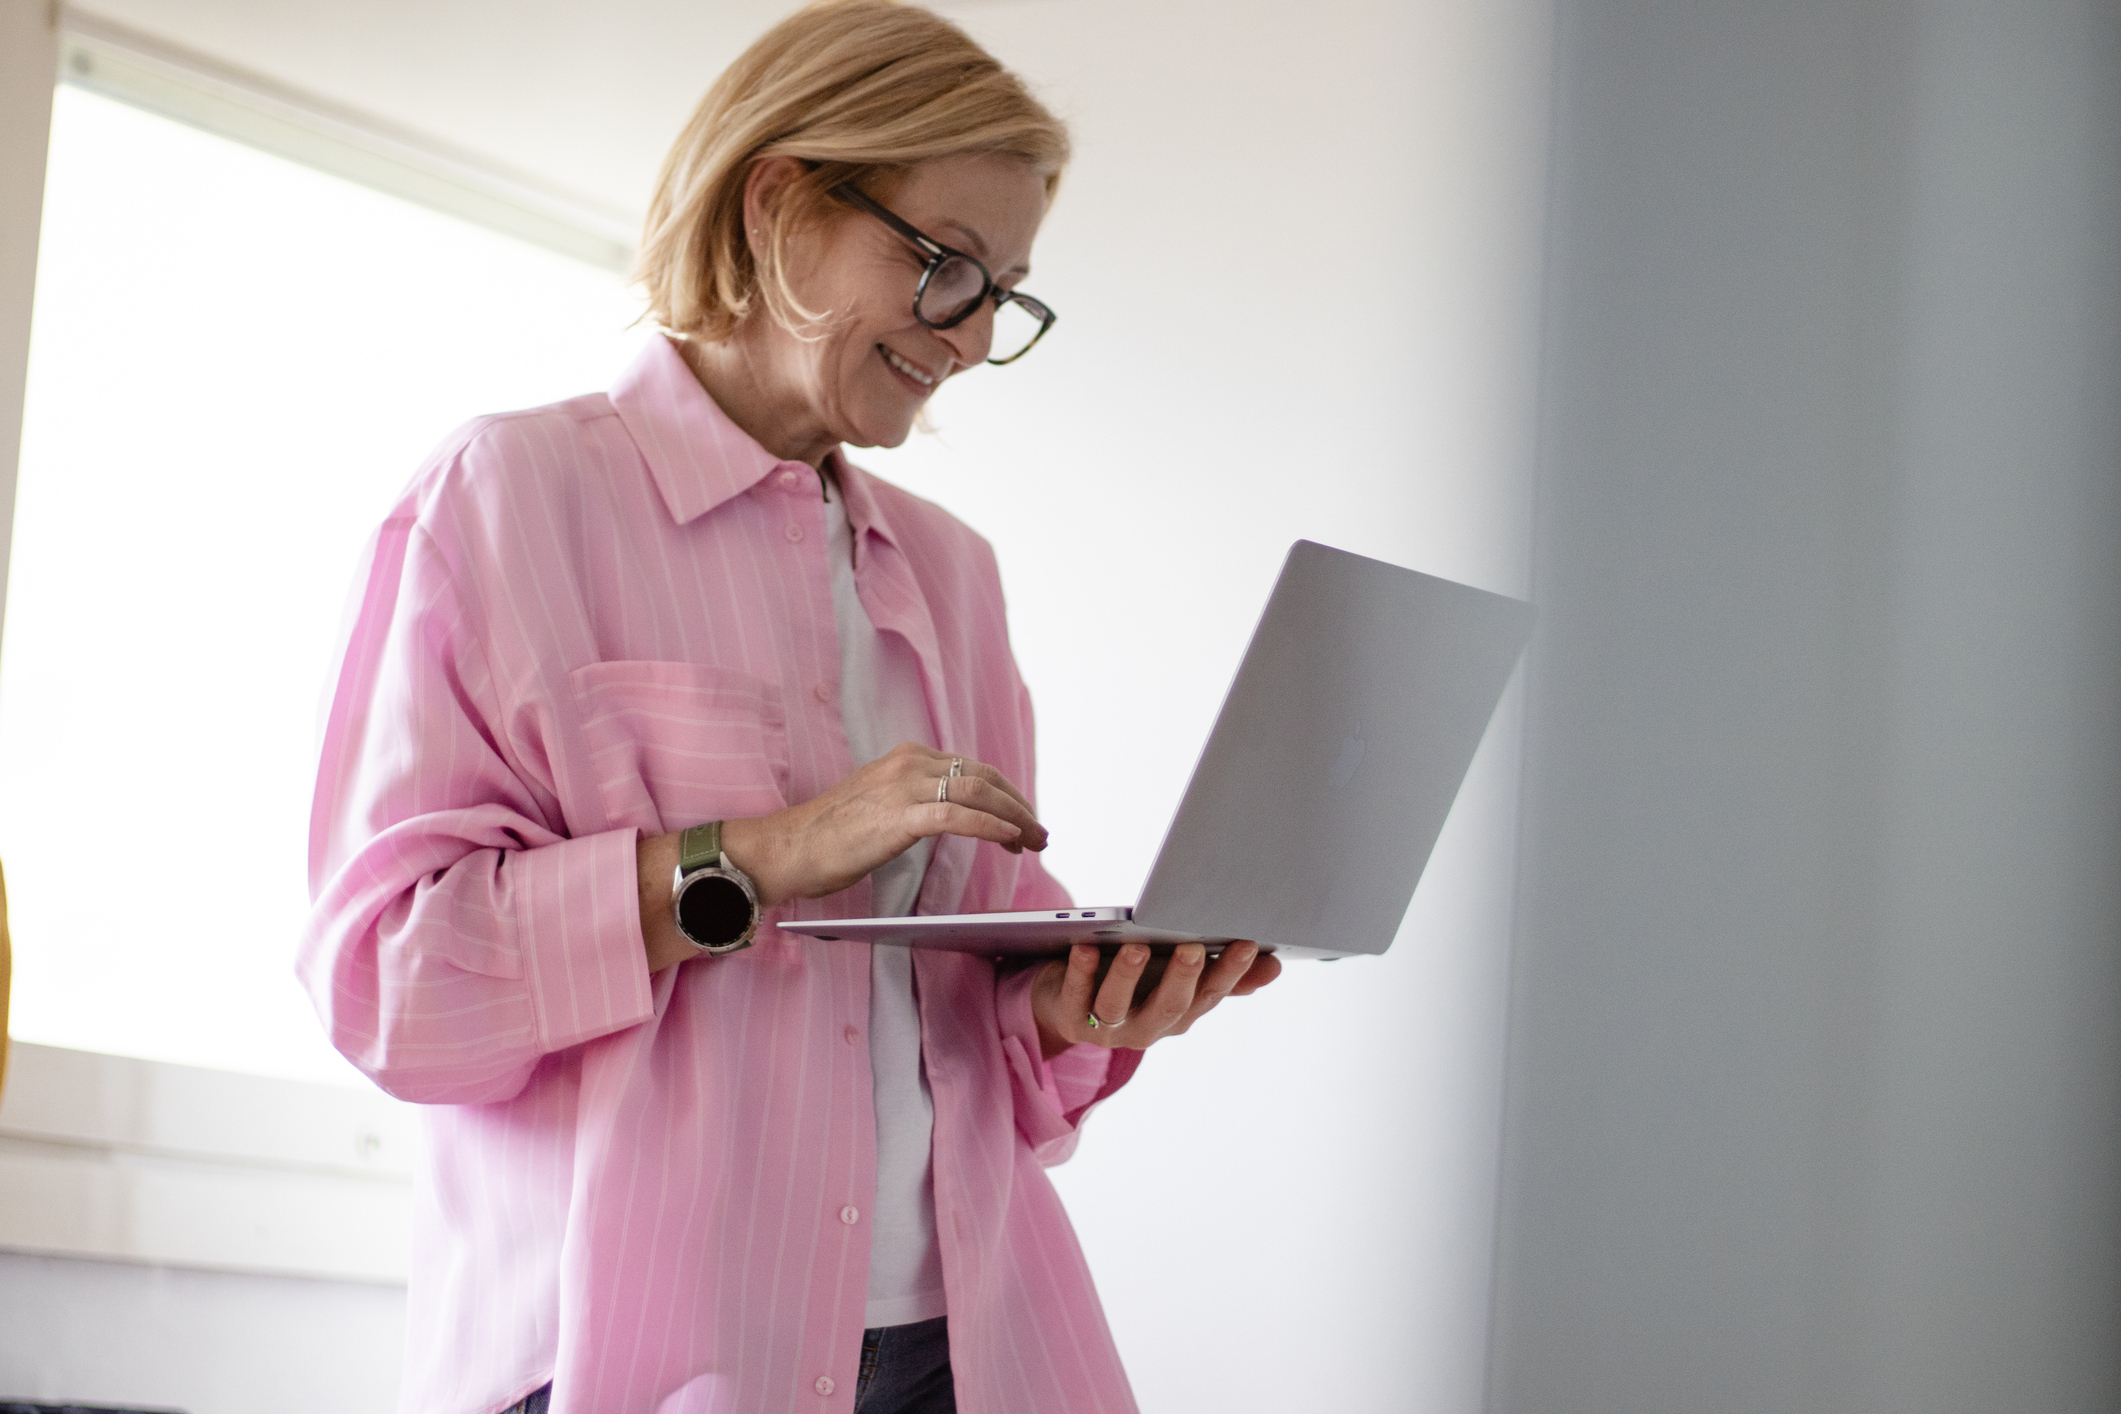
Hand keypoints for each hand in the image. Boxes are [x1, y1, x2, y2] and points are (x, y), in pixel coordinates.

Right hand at [638, 744, 1048, 969]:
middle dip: (1018, 806)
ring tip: (1034, 842)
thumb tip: (946, 818)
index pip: (971, 770)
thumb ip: (912, 804)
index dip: (1004, 795)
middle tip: (1040, 834)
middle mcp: (908, 763)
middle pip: (983, 778)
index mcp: (905, 758)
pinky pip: (957, 817)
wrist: (786, 848)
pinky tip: (1009, 841)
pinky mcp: (898, 815)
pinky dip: (991, 827)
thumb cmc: (826, 838)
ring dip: (1014, 818)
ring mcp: (903, 786)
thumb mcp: (878, 809)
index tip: (1022, 821)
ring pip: (978, 793)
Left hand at [1029, 941, 1281, 1059]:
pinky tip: (1086, 947)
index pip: (1208, 996)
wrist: (1065, 1002)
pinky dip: (1080, 973)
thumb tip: (1274, 966)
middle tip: (1192, 947)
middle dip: (1181, 978)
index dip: (1229, 973)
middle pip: (1168, 1007)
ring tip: (1136, 947)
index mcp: (1178, 1015)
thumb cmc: (1132, 980)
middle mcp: (1146, 1028)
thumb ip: (1222, 975)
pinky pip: (1074, 997)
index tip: (1247, 943)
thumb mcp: (1175, 975)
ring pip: (1117, 1006)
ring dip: (1127, 977)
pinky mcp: (1069, 1017)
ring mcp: (1106, 1028)